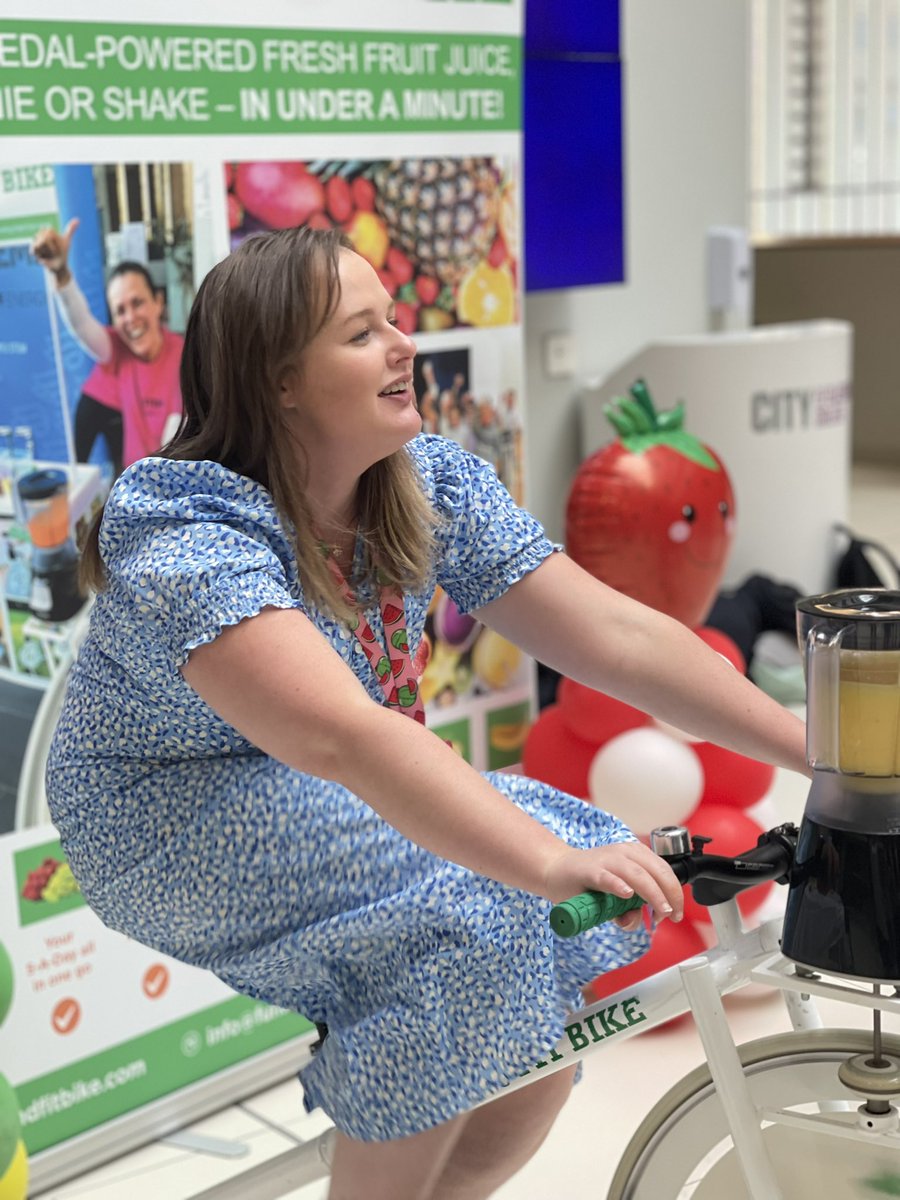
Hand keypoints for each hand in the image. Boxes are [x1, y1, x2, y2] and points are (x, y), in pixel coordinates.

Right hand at [31, 217, 79, 281]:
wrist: (59, 265)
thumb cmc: (62, 252)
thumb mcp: (67, 240)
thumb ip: (70, 230)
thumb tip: (77, 219)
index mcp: (47, 231)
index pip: (49, 230)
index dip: (55, 238)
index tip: (58, 243)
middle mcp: (39, 235)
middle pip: (45, 236)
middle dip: (52, 245)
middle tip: (54, 250)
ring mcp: (35, 242)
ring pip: (42, 242)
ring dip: (49, 250)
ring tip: (49, 253)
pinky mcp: (33, 250)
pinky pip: (38, 249)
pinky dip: (44, 254)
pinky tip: (45, 257)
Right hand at [542, 840, 683, 928]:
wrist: (555, 870)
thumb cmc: (587, 883)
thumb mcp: (614, 899)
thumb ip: (626, 911)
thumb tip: (634, 921)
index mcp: (634, 855)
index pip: (664, 870)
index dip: (675, 892)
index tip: (676, 913)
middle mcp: (623, 853)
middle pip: (656, 871)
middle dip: (669, 895)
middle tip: (670, 915)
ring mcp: (606, 860)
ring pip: (637, 874)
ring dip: (652, 894)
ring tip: (660, 911)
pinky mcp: (588, 870)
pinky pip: (607, 877)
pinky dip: (618, 885)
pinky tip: (627, 894)